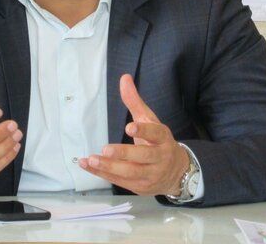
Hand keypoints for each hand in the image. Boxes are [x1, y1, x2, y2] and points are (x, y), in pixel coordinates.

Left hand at [79, 74, 188, 195]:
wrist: (176, 172)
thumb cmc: (158, 142)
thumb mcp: (149, 120)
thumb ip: (135, 101)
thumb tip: (124, 78)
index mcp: (163, 139)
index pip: (155, 134)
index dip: (143, 131)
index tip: (130, 127)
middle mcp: (159, 158)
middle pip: (142, 157)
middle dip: (123, 154)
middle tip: (106, 149)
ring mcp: (151, 175)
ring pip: (130, 173)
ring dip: (109, 167)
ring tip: (92, 159)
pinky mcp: (140, 187)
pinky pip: (120, 181)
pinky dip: (103, 174)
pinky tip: (89, 165)